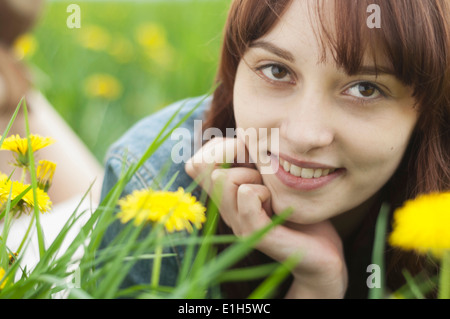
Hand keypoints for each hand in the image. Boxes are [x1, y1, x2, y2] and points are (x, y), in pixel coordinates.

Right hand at [185, 137, 347, 297]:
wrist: (322, 253)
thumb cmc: (299, 210)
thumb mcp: (272, 177)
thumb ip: (253, 162)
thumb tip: (241, 134)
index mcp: (226, 196)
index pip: (195, 163)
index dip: (218, 149)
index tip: (248, 155)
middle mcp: (225, 211)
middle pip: (203, 166)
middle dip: (235, 158)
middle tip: (261, 174)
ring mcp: (236, 223)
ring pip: (224, 178)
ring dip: (252, 175)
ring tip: (270, 192)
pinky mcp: (252, 233)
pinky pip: (246, 194)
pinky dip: (263, 191)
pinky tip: (275, 205)